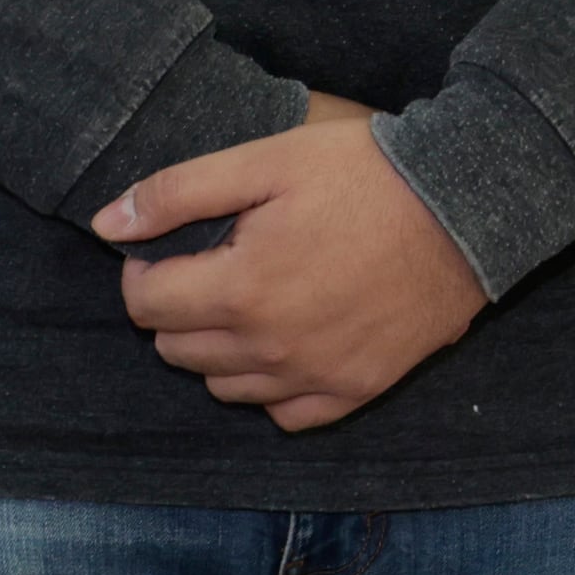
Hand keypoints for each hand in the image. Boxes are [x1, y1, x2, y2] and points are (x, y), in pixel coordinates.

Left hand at [93, 92, 486, 431]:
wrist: (469, 204)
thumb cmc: (369, 173)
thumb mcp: (271, 160)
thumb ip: (180, 191)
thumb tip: (105, 224)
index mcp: (242, 289)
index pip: (147, 305)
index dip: (144, 272)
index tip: (166, 249)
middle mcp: (272, 347)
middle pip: (179, 350)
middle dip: (179, 308)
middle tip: (213, 266)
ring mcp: (315, 376)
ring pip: (225, 386)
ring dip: (219, 348)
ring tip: (251, 298)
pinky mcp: (356, 389)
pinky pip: (285, 414)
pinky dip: (272, 386)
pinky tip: (288, 341)